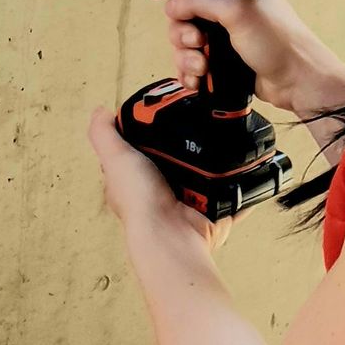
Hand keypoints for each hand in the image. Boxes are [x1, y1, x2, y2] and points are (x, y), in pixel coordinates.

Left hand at [87, 103, 231, 253]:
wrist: (174, 232)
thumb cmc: (141, 203)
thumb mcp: (115, 158)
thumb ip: (104, 133)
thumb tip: (100, 112)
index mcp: (135, 182)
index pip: (139, 152)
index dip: (148, 135)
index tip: (163, 115)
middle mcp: (160, 193)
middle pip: (177, 159)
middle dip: (188, 145)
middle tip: (198, 124)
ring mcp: (187, 202)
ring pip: (205, 174)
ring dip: (214, 163)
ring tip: (221, 142)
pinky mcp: (210, 211)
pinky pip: (230, 195)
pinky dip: (238, 187)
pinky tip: (244, 171)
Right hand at [151, 0, 344, 120]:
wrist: (295, 82)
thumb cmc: (280, 42)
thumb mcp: (238, 10)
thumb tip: (174, 4)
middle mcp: (224, 4)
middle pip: (179, 9)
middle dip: (181, 28)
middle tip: (197, 39)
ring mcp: (220, 31)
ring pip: (181, 38)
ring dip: (185, 54)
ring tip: (203, 64)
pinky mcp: (219, 56)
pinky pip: (189, 60)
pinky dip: (189, 70)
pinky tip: (199, 78)